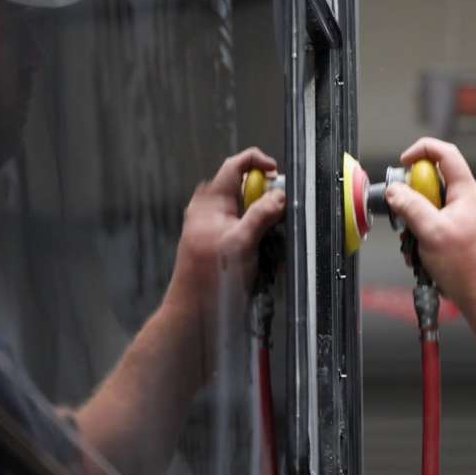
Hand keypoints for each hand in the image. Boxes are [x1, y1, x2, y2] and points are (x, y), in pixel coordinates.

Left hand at [162, 147, 284, 320]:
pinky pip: (247, 232)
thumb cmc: (212, 276)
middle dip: (266, 199)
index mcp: (210, 202)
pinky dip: (260, 240)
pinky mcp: (222, 246)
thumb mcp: (241, 242)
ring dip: (266, 223)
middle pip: (244, 189)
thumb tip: (281, 194)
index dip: (257, 162)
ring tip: (274, 242)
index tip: (278, 175)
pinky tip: (266, 258)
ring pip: (249, 212)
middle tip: (280, 214)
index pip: (234, 165)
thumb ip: (262, 214)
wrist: (194, 312)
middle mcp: (211, 210)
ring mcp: (216, 228)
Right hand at [385, 137, 475, 313]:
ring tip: (414, 243)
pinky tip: (420, 255)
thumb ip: (410, 207)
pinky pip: (427, 225)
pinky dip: (418, 237)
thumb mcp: (431, 232)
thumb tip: (394, 191)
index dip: (422, 151)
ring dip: (412, 223)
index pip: (445, 154)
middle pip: (429, 181)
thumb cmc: (467, 266)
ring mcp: (457, 217)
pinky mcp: (450, 233)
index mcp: (465, 192)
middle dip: (410, 198)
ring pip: (425, 206)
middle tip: (403, 214)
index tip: (403, 164)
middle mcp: (463, 201)